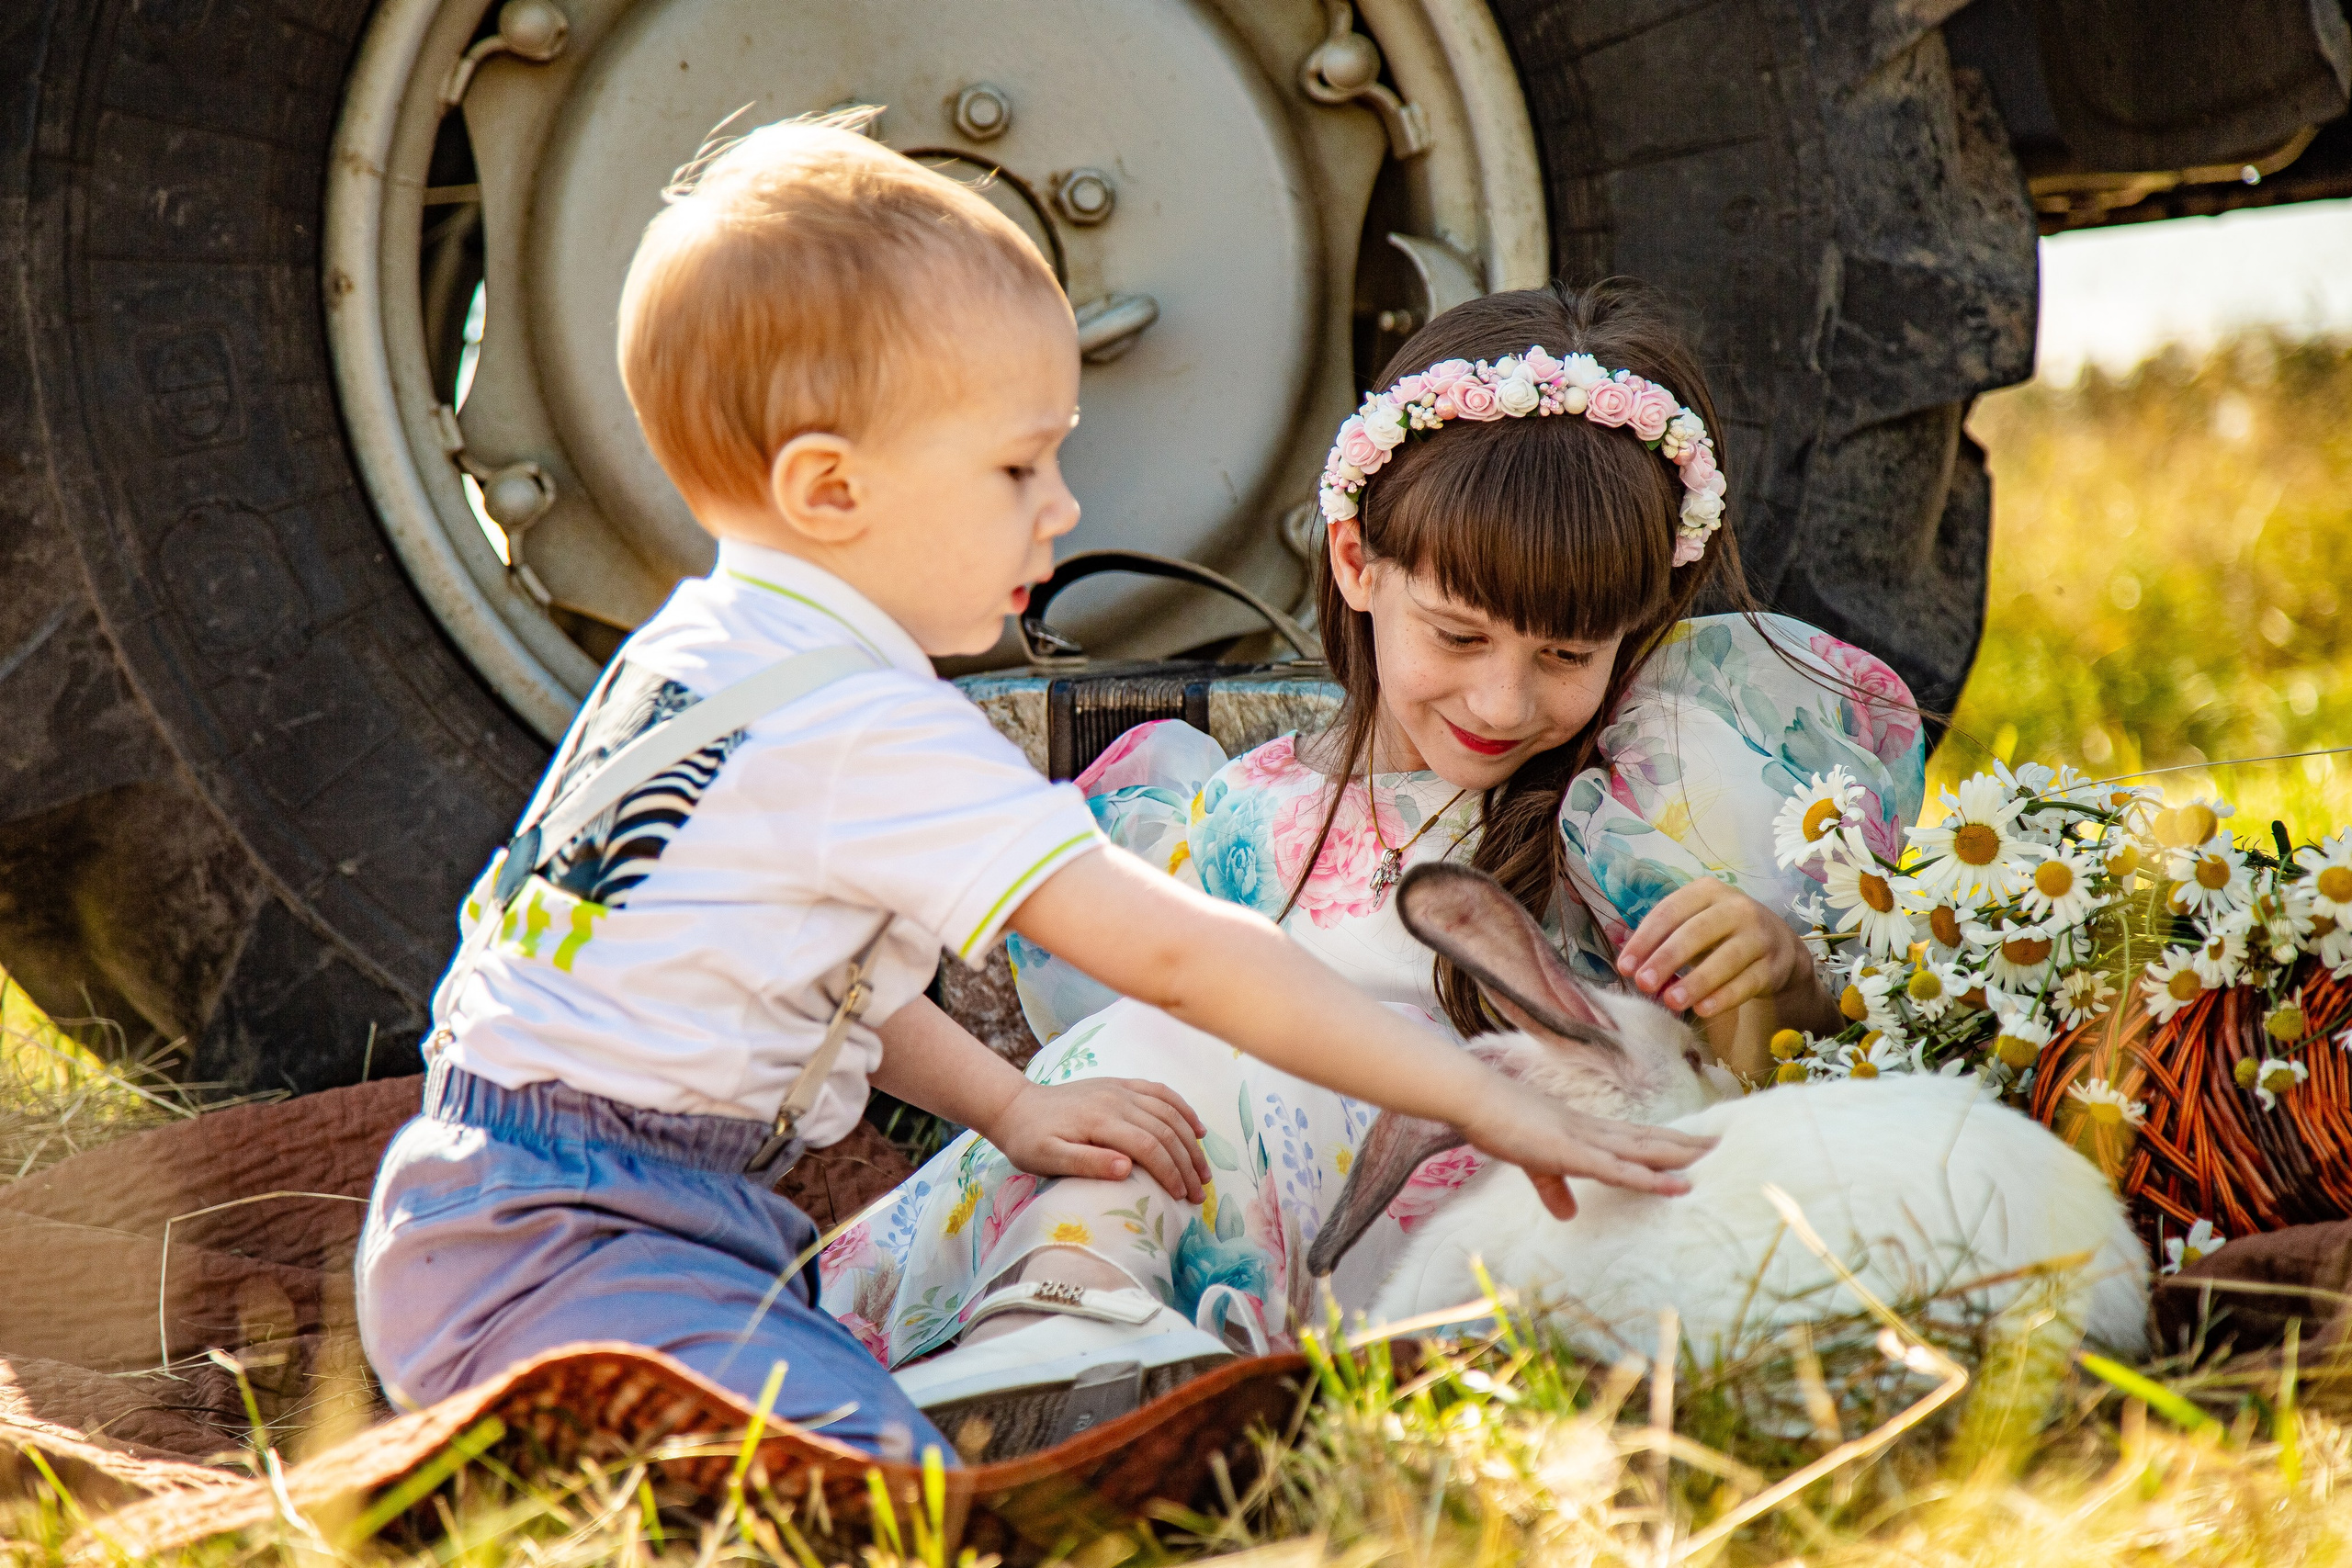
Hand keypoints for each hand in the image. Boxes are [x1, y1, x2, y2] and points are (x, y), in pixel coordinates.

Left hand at [978, 1079, 1209, 1202]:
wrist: (1016, 1107)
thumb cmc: (1030, 1141)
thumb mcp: (1048, 1159)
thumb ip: (1087, 1163)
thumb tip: (1126, 1169)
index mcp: (1100, 1120)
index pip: (1149, 1147)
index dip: (1170, 1173)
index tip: (1182, 1198)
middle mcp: (1116, 1100)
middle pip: (1166, 1130)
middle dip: (1187, 1163)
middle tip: (1198, 1193)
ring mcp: (1120, 1089)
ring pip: (1169, 1111)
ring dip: (1191, 1141)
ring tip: (1203, 1170)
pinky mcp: (1120, 1085)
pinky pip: (1160, 1092)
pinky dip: (1183, 1109)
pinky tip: (1197, 1128)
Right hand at [1457, 1094, 1714, 1219]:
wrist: (1474, 1098)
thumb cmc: (1497, 1121)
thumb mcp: (1530, 1162)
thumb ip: (1552, 1187)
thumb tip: (1566, 1213)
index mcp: (1582, 1131)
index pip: (1633, 1137)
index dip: (1665, 1141)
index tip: (1695, 1143)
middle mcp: (1592, 1130)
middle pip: (1647, 1139)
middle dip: (1685, 1144)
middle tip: (1723, 1145)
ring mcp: (1585, 1139)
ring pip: (1642, 1150)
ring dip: (1679, 1156)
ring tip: (1713, 1157)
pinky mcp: (1572, 1152)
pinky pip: (1619, 1170)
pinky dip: (1651, 1178)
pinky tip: (1678, 1184)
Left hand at [1616, 877, 1817, 1019]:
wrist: (1778, 945)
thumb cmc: (1720, 933)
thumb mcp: (1692, 922)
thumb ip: (1660, 935)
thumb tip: (1623, 954)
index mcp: (1707, 892)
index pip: (1670, 912)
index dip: (1645, 939)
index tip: (1624, 966)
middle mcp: (1736, 908)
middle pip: (1696, 933)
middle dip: (1666, 959)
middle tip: (1643, 983)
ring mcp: (1759, 936)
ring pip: (1725, 959)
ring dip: (1696, 982)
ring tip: (1670, 1001)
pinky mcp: (1773, 965)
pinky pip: (1747, 982)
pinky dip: (1724, 997)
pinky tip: (1703, 1009)